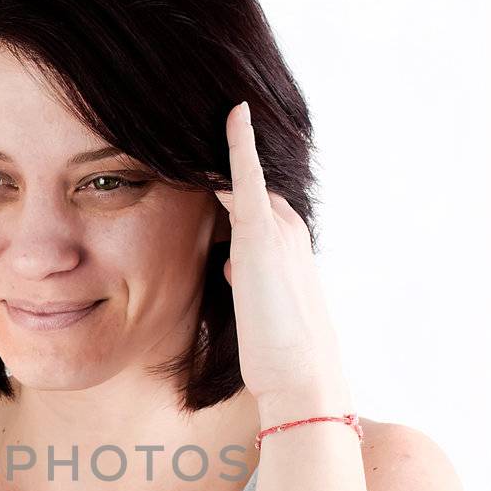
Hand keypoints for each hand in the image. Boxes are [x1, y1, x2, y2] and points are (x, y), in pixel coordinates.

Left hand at [214, 102, 351, 414]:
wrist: (301, 376)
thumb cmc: (278, 352)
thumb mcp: (257, 306)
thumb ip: (244, 277)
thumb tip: (228, 265)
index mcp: (285, 247)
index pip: (254, 203)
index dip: (232, 183)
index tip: (212, 159)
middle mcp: (286, 230)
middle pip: (247, 189)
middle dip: (221, 169)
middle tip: (189, 135)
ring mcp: (276, 230)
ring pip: (243, 183)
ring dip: (223, 158)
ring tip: (201, 123)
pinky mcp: (260, 237)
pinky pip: (247, 179)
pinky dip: (240, 146)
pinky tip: (234, 114)